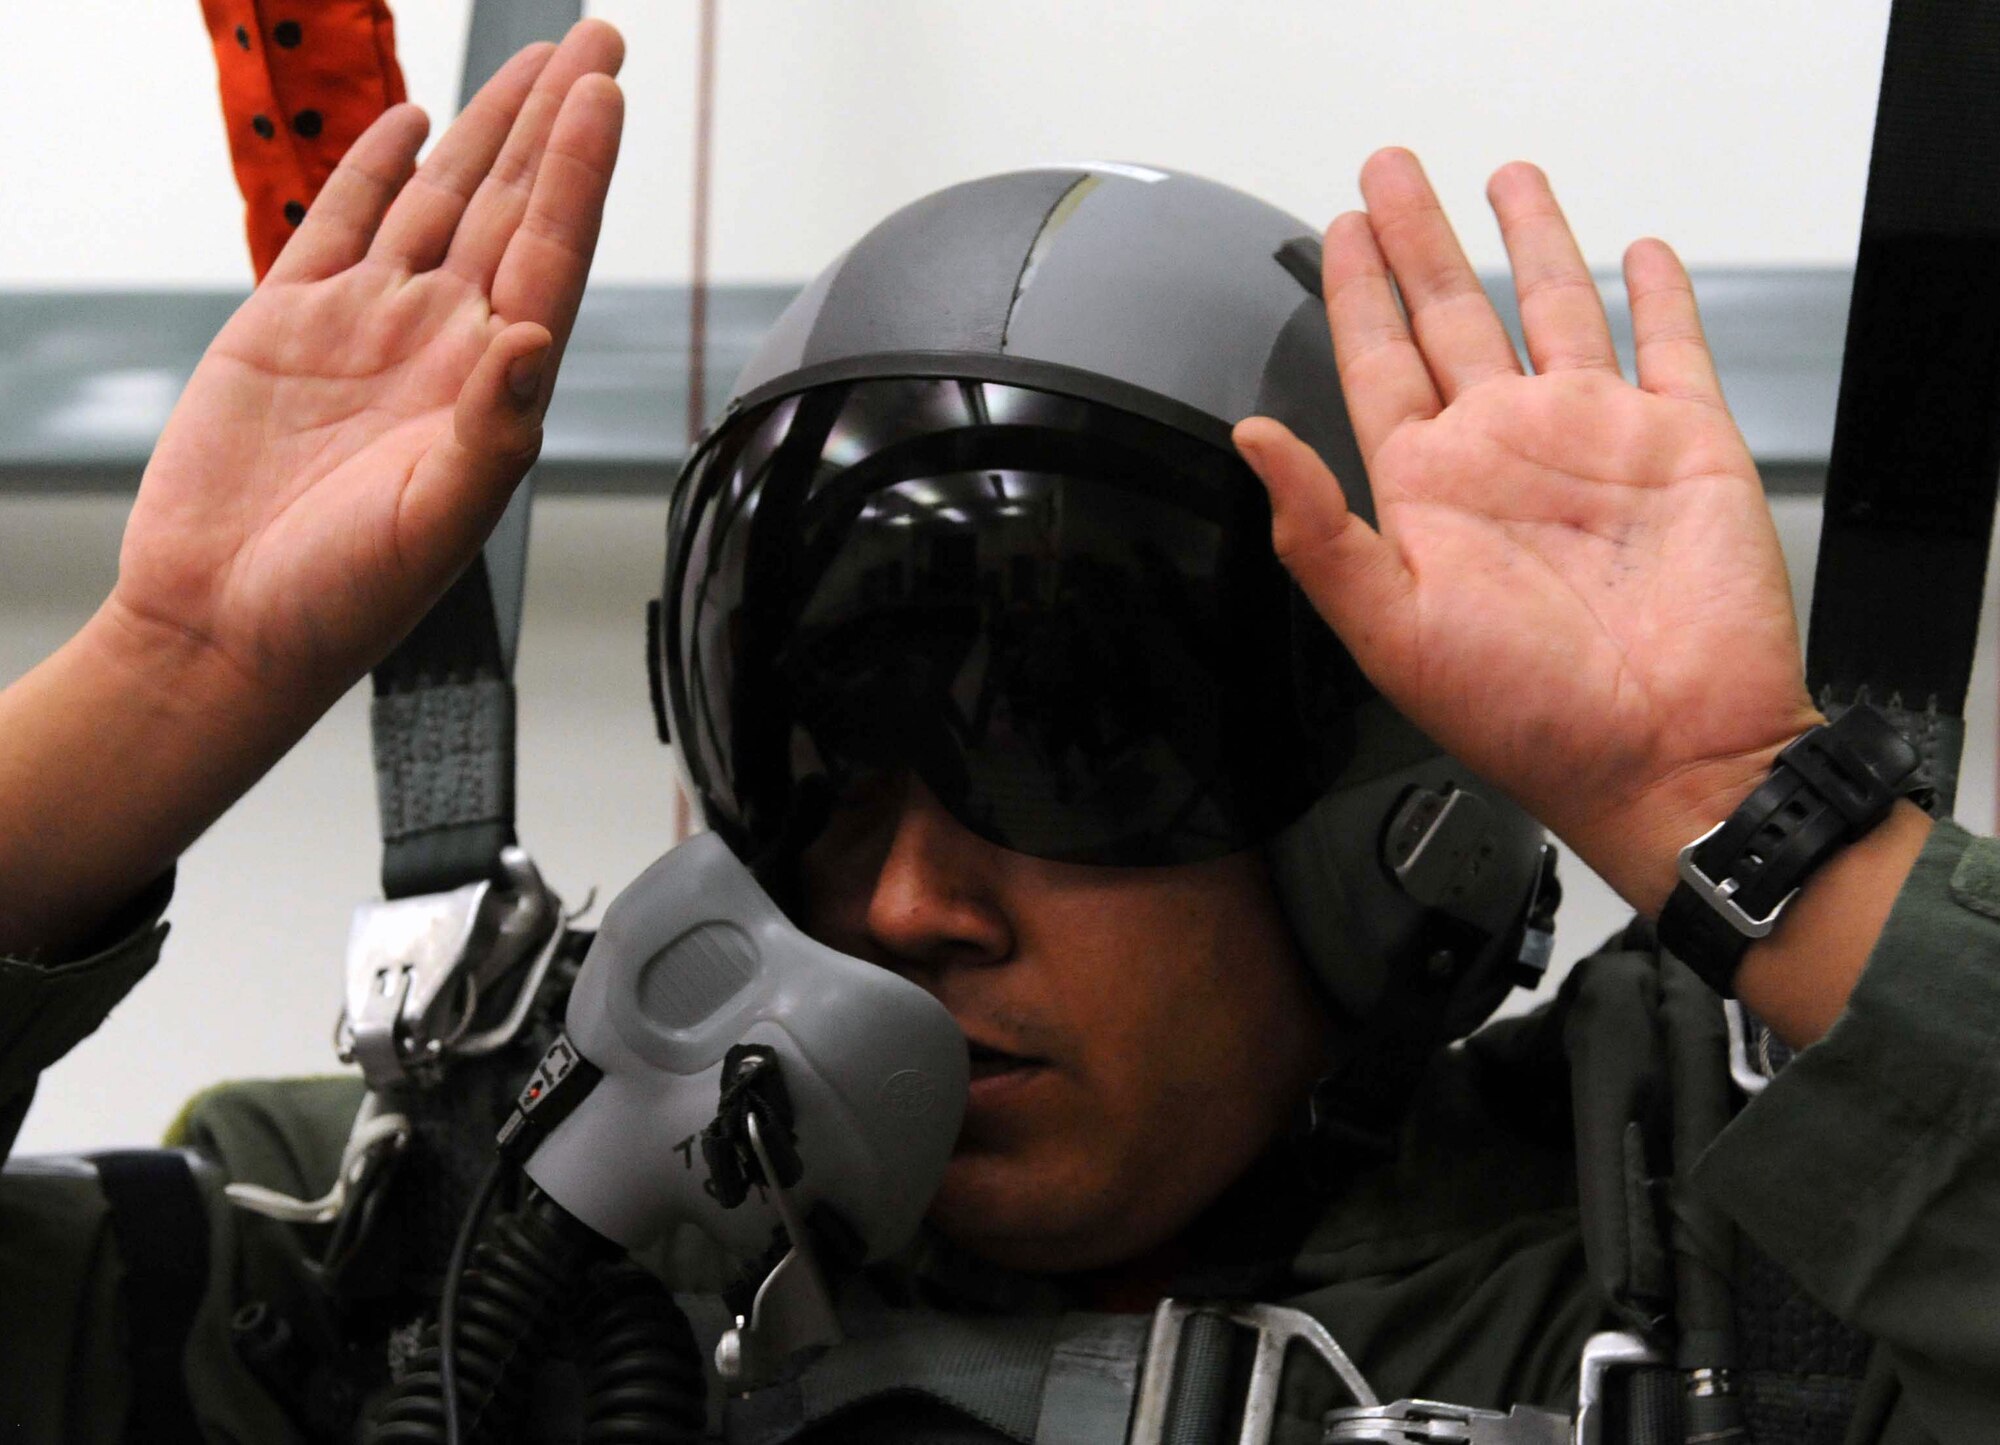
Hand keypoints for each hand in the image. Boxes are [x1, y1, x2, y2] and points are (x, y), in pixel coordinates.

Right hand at [0, 23, 623, 953]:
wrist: (224, 626)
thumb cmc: (340, 602)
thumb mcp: (433, 523)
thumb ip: (493, 432)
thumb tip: (533, 339)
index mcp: (490, 390)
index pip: (552, 254)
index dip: (581, 170)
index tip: (606, 92)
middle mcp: (441, 344)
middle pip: (514, 207)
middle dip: (557, 123)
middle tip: (600, 42)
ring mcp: (369, 327)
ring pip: (440, 200)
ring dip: (487, 131)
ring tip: (533, 62)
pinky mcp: (290, 323)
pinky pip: (342, 223)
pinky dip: (375, 169)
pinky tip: (414, 126)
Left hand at [1235, 150, 1820, 913]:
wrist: (1669, 757)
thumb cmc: (1529, 718)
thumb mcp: (1392, 631)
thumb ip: (1317, 534)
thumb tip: (1250, 442)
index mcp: (1430, 492)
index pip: (1378, 365)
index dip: (1354, 295)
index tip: (1339, 232)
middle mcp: (1505, 454)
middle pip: (1451, 317)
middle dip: (1420, 243)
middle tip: (1391, 174)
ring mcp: (1595, 442)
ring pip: (1553, 310)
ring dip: (1530, 243)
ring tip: (1503, 179)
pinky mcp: (1684, 444)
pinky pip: (1669, 347)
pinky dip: (1656, 296)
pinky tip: (1639, 253)